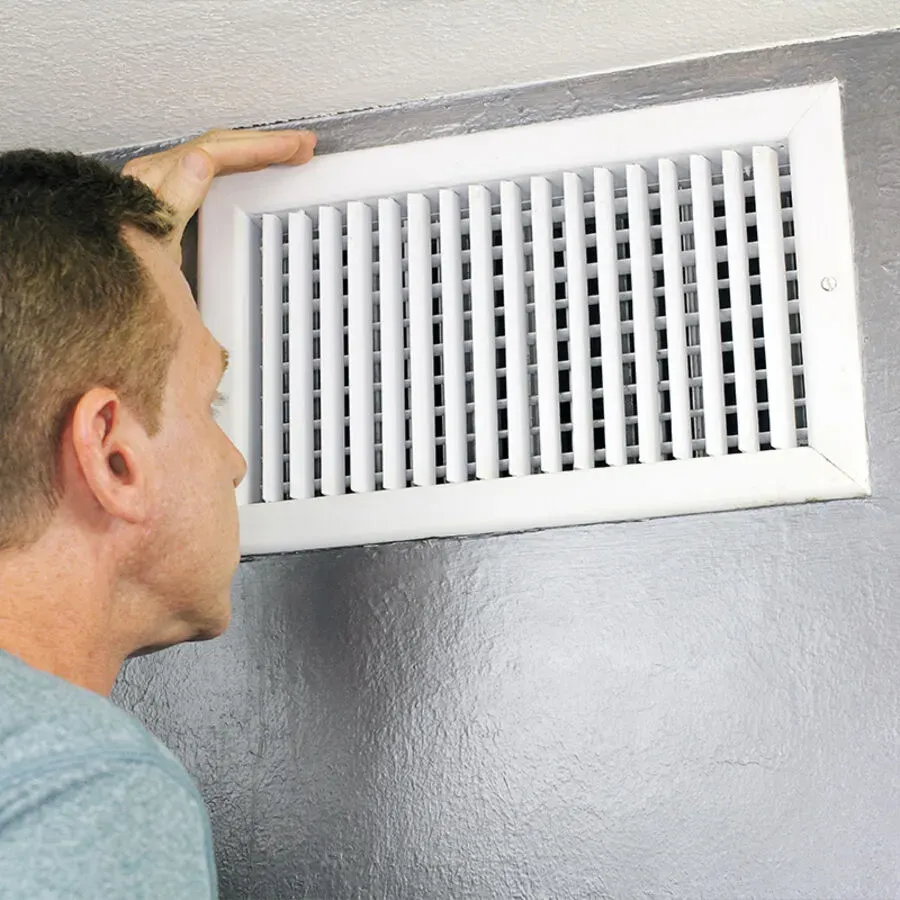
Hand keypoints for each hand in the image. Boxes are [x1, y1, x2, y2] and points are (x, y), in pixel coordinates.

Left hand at [122, 129, 316, 259]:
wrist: (109, 285)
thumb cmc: (129, 269)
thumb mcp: (154, 237)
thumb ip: (175, 198)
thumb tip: (200, 161)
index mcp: (157, 182)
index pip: (216, 151)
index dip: (256, 148)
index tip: (290, 149)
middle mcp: (158, 176)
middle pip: (219, 145)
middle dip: (264, 143)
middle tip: (302, 146)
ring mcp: (164, 185)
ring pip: (218, 153)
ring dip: (255, 150)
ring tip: (290, 151)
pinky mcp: (170, 197)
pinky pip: (211, 168)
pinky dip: (240, 164)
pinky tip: (255, 168)